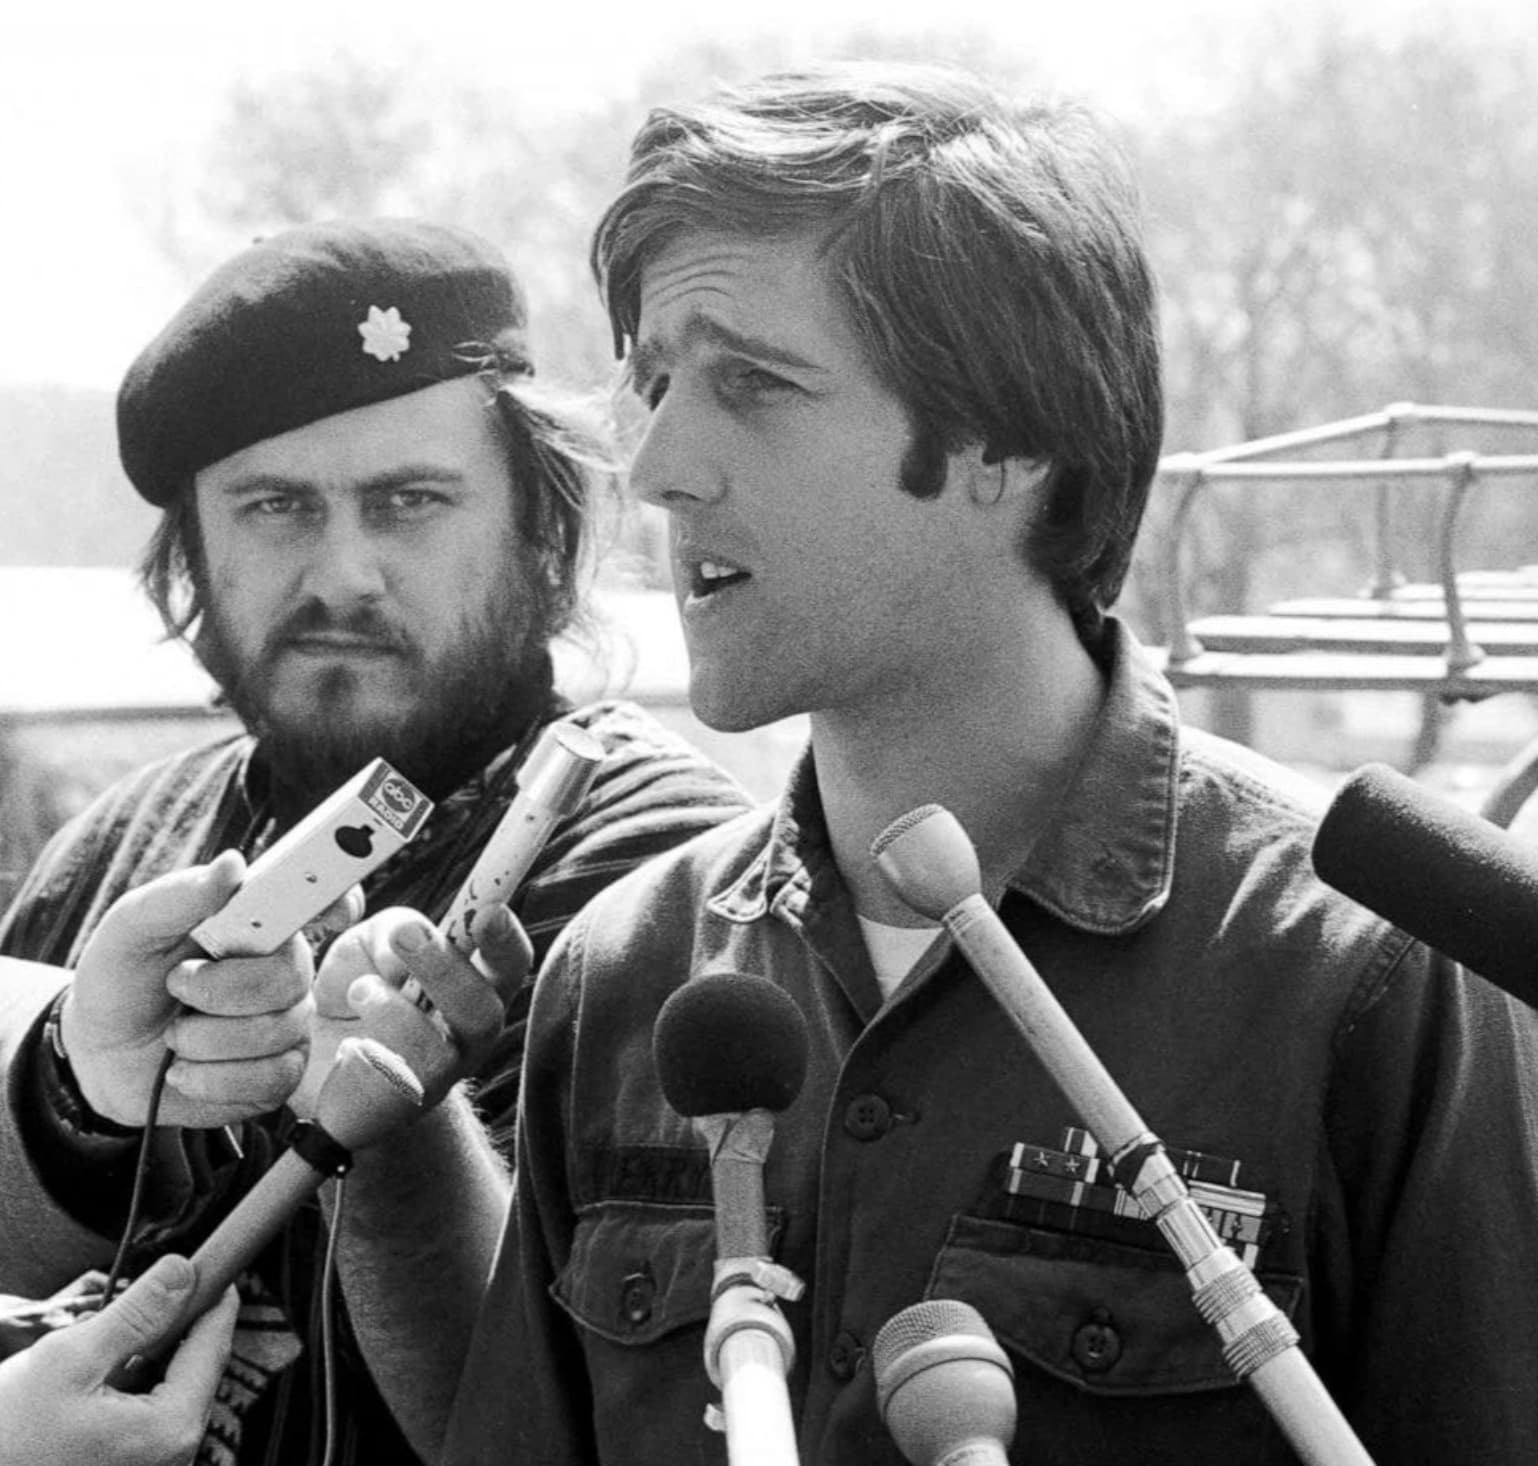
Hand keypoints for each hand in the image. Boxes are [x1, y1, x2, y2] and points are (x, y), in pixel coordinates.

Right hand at [0, 1255, 237, 1465]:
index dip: (214, 1294)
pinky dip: (125, 1389)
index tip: (214, 1262)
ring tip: (96, 1354)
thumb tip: (181, 1274)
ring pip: (166, 1389)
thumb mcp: (69, 1361)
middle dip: (169, 1329)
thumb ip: (136, 1313)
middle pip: (194, 1367)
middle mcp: (171, 1457)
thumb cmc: (6, 1448)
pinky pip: (143, 1415)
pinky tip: (91, 1385)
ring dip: (142, 1359)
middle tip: (141, 1302)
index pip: (215, 1343)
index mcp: (170, 1430)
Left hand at [61, 853, 322, 1128]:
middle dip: (220, 990)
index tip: (332, 912)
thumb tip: (233, 863)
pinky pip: (272, 1078)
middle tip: (177, 985)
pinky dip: (212, 1079)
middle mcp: (286, 969)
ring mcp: (288, 1022)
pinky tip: (184, 1070)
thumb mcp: (132, 929)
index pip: (327, 903)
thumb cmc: (121, 981)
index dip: (339, 903)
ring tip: (174, 1034)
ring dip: (203, 1040)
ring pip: (276, 1031)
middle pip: (292, 976)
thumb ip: (180, 896)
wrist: (101, 1057)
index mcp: (261, 923)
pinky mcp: (279, 1074)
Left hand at [291, 904, 530, 1120]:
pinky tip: (348, 1046)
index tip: (488, 912)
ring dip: (394, 1010)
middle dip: (446, 969)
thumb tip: (408, 937)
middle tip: (405, 934)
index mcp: (475, 987)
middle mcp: (468, 1036)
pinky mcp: (395, 1107)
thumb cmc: (361, 992)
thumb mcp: (371, 943)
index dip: (507, 939)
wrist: (320, 1064)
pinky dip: (363, 1052)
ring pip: (434, 1053)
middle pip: (484, 1011)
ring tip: (359, 990)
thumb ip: (393, 928)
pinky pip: (386, 1083)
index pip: (510, 962)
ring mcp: (437, 1078)